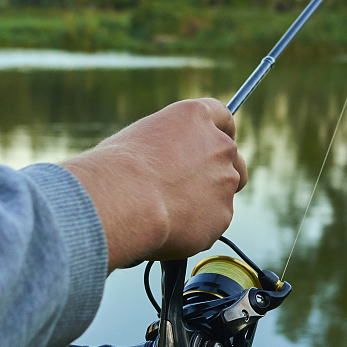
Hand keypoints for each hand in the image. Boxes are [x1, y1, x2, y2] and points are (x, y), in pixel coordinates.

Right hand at [61, 98, 247, 272]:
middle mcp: (218, 145)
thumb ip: (166, 148)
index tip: (219, 141)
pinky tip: (169, 229)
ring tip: (169, 213)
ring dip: (205, 202)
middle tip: (191, 189)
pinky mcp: (223, 215)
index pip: (222, 116)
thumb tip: (166, 169)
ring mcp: (225, 180)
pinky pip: (213, 222)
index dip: (222, 131)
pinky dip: (196, 228)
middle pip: (231, 158)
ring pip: (223, 193)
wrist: (122, 201)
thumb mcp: (138, 141)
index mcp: (195, 116)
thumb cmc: (116, 169)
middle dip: (217, 172)